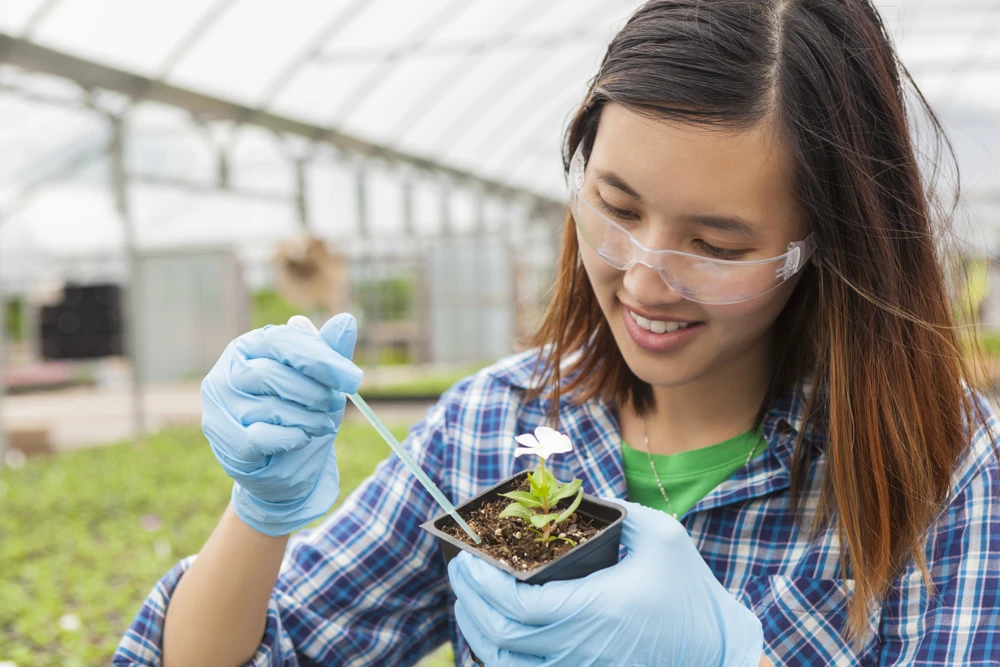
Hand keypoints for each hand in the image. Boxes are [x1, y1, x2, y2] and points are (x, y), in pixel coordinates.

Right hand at [201, 314, 362, 535]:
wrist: (285, 463)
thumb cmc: (301, 412)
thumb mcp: (322, 381)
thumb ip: (331, 352)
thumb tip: (347, 320)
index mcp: (251, 345)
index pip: (282, 342)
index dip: (320, 359)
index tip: (353, 379)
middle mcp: (228, 371)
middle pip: (273, 375)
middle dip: (314, 393)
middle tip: (334, 405)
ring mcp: (219, 405)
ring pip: (270, 408)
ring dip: (308, 419)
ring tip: (320, 424)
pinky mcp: (222, 438)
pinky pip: (261, 437)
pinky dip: (291, 438)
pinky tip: (302, 438)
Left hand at [447, 499, 762, 665]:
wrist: (717, 653)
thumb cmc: (690, 593)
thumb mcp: (662, 537)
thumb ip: (616, 511)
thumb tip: (569, 495)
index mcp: (597, 610)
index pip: (517, 606)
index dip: (482, 586)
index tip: (466, 560)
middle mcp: (582, 650)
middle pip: (500, 639)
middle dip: (469, 604)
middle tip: (461, 574)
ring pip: (505, 665)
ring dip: (477, 633)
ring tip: (470, 600)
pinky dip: (500, 657)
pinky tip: (496, 632)